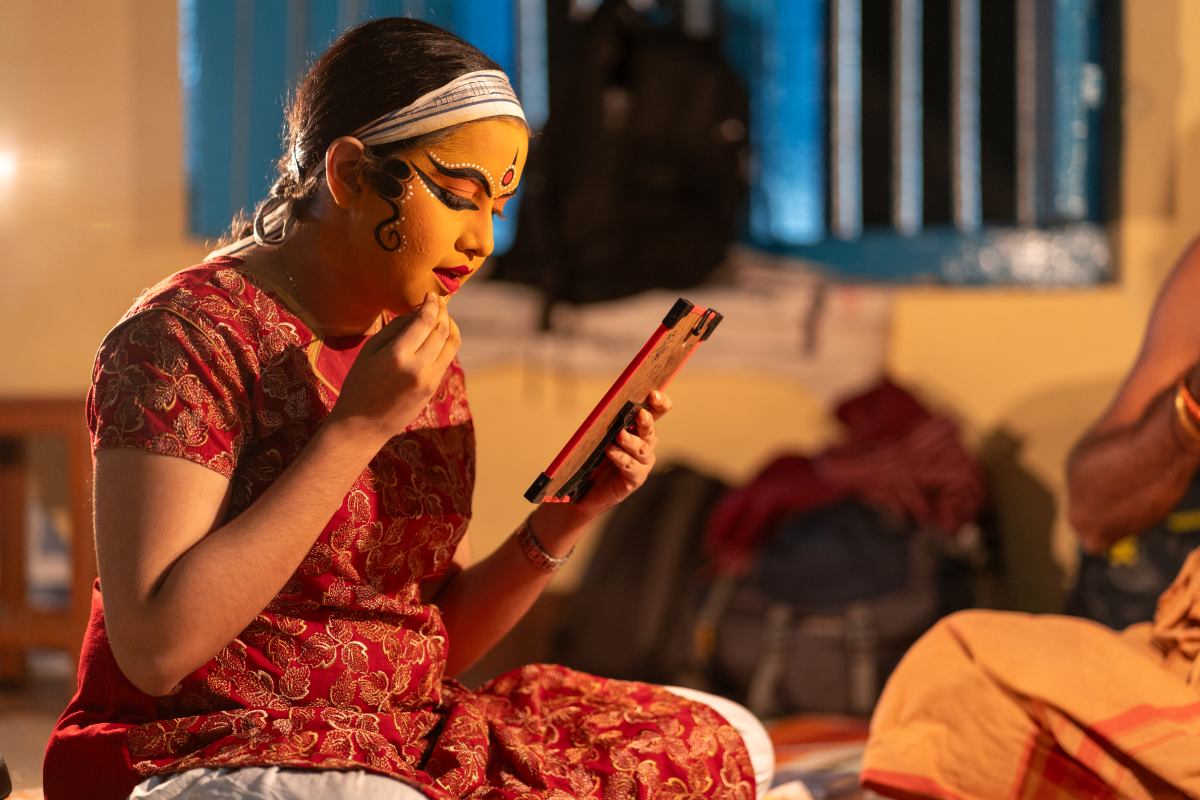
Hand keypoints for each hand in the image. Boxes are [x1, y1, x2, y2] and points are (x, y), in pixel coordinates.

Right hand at [328, 292, 459, 443]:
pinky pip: (447, 358)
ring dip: (451, 326)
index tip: (431, 294)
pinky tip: (440, 335)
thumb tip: (418, 310)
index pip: (426, 321)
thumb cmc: (360, 383)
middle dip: (444, 312)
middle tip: (439, 302)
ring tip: (443, 316)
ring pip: (452, 344)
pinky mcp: (434, 388)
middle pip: (443, 330)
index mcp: (398, 355)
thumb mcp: (370, 351)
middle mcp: (418, 367)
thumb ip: (395, 328)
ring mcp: (429, 380)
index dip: (432, 304)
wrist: (363, 424)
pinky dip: (447, 342)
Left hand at [572, 390, 672, 519]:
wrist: (586, 491)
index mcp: (640, 429)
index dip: (659, 403)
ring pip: (642, 449)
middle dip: (646, 421)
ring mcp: (642, 463)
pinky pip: (630, 466)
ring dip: (631, 441)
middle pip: (649, 430)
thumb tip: (607, 404)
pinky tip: (611, 451)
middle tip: (640, 413)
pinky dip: (621, 457)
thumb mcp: (599, 435)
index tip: (654, 394)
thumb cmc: (594, 458)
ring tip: (619, 435)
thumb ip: (607, 421)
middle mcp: (645, 444)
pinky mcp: (634, 479)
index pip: (657, 412)